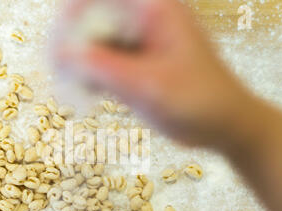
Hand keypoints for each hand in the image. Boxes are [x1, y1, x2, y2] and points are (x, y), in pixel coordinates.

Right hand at [55, 0, 252, 146]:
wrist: (223, 126)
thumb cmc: (199, 101)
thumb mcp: (149, 84)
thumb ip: (103, 67)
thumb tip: (60, 53)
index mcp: (154, 9)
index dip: (74, 12)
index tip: (58, 41)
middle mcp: (144, 20)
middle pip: (93, 18)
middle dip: (71, 41)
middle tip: (58, 68)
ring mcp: (138, 43)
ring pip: (94, 42)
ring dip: (78, 61)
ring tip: (70, 86)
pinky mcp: (135, 65)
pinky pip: (103, 62)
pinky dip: (90, 76)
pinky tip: (86, 94)